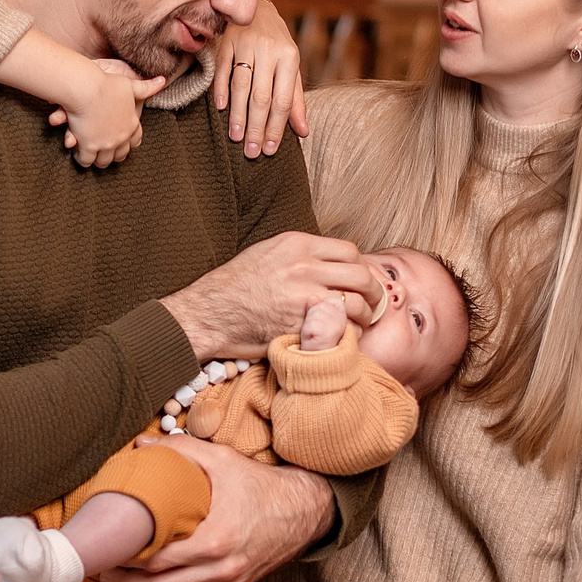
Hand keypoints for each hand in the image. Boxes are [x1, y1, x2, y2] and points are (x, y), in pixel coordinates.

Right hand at [47, 58, 165, 168]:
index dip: (129, 142)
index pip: (135, 140)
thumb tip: (162, 80)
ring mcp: (105, 144)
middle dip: (114, 154)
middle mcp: (121, 137)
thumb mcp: (130, 85)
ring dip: (99, 160)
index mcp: (131, 124)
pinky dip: (83, 160)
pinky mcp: (89, 146)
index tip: (123, 142)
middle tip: (106, 152)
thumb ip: (145, 87)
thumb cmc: (107, 84)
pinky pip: (86, 160)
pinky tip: (80, 155)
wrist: (87, 89)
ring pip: (104, 161)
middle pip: (120, 154)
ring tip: (93, 157)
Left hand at [96, 435, 332, 581]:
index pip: (158, 562)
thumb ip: (182, 450)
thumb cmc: (261, 485)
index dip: (127, 562)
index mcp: (215, 539)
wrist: (302, 512)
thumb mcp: (223, 460)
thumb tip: (141, 443)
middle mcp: (221, 569)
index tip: (108, 553)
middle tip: (104, 573)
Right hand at [161, 230, 383, 358]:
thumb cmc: (233, 286)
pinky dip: (347, 335)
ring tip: (357, 324)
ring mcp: (305, 296)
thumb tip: (330, 262)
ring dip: (363, 317)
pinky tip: (340, 337)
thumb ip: (300, 254)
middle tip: (373, 305)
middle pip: (361, 276)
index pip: (350, 251)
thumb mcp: (267, 252)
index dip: (361, 268)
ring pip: (357, 304)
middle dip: (373, 293)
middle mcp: (305, 266)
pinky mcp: (302, 325)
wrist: (207, 314)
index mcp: (297, 244)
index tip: (360, 281)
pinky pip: (341, 329)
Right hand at [213, 0, 309, 157]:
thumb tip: (304, 132)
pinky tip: (220, 109)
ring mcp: (246, 44)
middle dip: (257, 126)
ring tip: (236, 137)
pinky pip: (222, 70)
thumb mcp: (291, 68)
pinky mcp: (226, 41)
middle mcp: (269, 50)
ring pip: (241, 85)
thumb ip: (295, 100)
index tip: (269, 150)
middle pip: (262, 96)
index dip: (276, 127)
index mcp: (289, 57)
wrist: (256, 7)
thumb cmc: (276, 45)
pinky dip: (220, 90)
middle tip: (251, 152)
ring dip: (238, 114)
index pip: (283, 100)